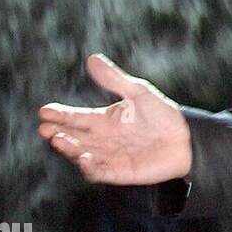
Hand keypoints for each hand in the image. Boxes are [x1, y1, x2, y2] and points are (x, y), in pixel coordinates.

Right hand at [38, 54, 191, 184]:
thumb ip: (115, 80)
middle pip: (73, 137)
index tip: (44, 111)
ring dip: (69, 149)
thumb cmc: (163, 115)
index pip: (76, 118)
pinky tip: (85, 159)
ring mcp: (109, 157)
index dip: (59, 115)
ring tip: (58, 140)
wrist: (187, 139)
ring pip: (81, 154)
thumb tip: (92, 58)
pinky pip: (99, 172)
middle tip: (45, 129)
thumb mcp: (139, 93)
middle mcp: (102, 139)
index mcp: (104, 120)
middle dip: (57, 133)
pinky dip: (90, 168)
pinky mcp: (119, 172)